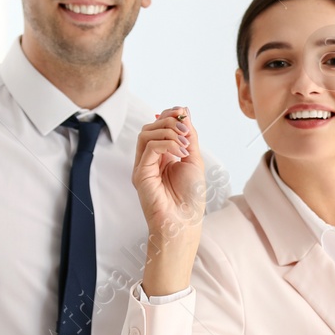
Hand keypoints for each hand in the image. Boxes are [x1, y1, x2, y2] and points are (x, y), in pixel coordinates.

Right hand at [133, 106, 205, 294]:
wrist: (184, 222)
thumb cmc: (190, 199)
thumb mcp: (194, 160)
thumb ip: (189, 136)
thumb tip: (185, 112)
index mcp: (163, 156)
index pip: (159, 126)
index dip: (170, 115)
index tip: (184, 114)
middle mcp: (150, 160)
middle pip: (151, 127)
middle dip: (170, 121)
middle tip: (186, 130)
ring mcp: (143, 167)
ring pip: (146, 134)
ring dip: (168, 131)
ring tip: (185, 143)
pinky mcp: (140, 174)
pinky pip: (149, 147)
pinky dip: (166, 144)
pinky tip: (179, 153)